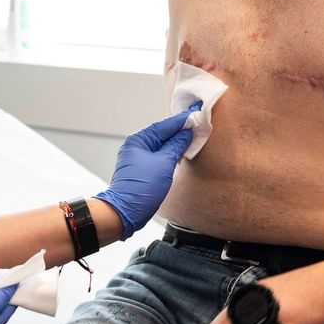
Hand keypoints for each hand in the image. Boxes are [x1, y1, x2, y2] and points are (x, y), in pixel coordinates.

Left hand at [97, 104, 197, 238]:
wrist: (125, 212)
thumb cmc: (141, 188)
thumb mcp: (164, 164)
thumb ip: (176, 146)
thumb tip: (186, 133)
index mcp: (139, 140)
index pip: (165, 125)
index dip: (182, 119)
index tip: (196, 111)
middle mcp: (137, 146)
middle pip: (163, 133)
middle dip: (180, 129)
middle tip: (198, 122)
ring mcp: (139, 158)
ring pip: (162, 145)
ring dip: (177, 141)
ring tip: (194, 134)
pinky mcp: (143, 170)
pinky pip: (160, 156)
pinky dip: (172, 153)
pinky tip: (182, 151)